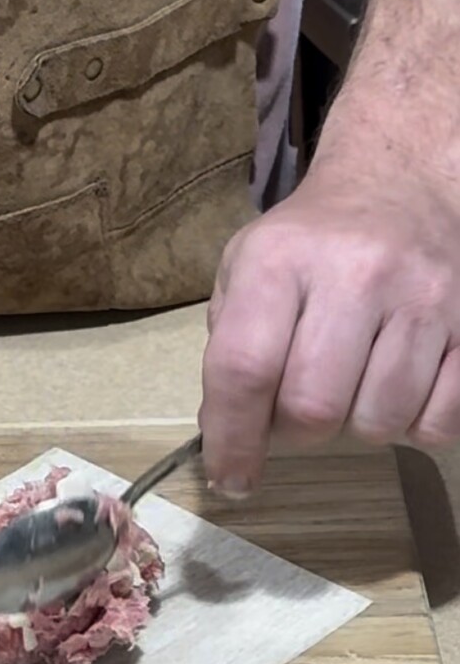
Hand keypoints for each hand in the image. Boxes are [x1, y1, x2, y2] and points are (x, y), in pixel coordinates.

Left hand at [199, 135, 459, 495]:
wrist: (402, 184)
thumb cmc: (312, 240)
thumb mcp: (247, 265)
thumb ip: (230, 345)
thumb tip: (226, 433)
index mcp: (280, 260)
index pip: (244, 368)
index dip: (232, 439)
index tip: (231, 479)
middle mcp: (355, 274)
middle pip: (314, 408)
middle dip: (296, 432)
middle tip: (295, 413)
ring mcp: (422, 298)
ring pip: (379, 421)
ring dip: (357, 426)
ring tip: (351, 384)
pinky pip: (439, 422)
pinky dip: (414, 424)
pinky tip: (398, 384)